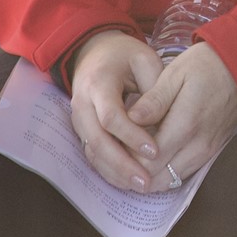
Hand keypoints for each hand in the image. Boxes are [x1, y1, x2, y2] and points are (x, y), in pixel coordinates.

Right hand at [68, 31, 164, 190]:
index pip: (111, 117)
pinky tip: (127, 179)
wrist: (93, 51)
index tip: (154, 151)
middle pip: (97, 140)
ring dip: (114, 171)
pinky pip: (91, 152)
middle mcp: (82, 104)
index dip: (132, 136)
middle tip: (146, 181)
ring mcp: (78, 119)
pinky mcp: (81, 129)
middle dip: (121, 164)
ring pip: (92, 151)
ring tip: (140, 185)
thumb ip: (153, 87)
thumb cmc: (125, 55)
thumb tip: (159, 120)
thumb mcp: (144, 58)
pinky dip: (107, 167)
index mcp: (97, 83)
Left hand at [123, 43, 236, 192]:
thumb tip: (130, 120)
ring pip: (172, 180)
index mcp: (186, 125)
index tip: (111, 149)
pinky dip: (166, 171)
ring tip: (131, 161)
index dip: (125, 161)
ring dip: (150, 177)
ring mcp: (209, 150)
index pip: (147, 161)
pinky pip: (184, 172)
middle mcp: (199, 144)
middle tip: (116, 160)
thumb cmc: (205, 65)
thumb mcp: (175, 74)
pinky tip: (154, 159)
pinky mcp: (214, 150)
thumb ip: (152, 101)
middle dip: (134, 174)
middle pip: (158, 179)